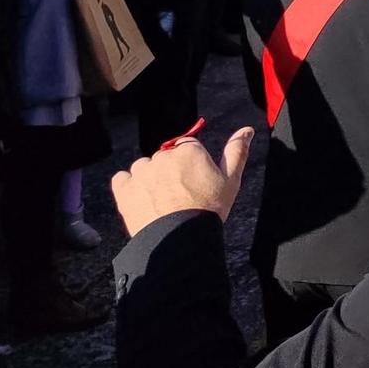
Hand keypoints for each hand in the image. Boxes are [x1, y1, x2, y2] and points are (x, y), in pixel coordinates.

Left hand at [111, 127, 254, 236]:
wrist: (179, 238)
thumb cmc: (208, 209)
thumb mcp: (231, 180)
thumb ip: (237, 151)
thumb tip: (246, 130)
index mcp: (189, 151)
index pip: (187, 147)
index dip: (191, 164)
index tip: (194, 181)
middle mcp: (163, 156)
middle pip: (165, 157)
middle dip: (170, 172)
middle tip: (179, 195)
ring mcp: (142, 172)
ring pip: (144, 167)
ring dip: (149, 178)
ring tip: (160, 201)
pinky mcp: (124, 188)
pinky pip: (122, 179)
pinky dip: (128, 186)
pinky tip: (140, 199)